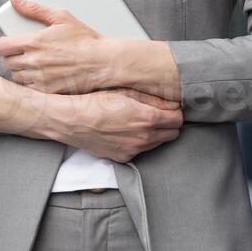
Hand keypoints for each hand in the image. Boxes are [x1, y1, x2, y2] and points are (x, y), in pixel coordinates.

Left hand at [0, 0, 112, 94]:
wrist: (102, 62)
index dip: (3, 44)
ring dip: (21, 70)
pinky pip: (28, 89)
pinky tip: (42, 75)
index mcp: (34, 42)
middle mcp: (33, 62)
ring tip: (35, 63)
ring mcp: (39, 79)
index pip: (0, 46)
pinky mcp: (47, 91)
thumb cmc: (85, 40)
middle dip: (12, 56)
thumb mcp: (61, 17)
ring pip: (16, 76)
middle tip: (24, 52)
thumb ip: (34, 9)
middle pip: (6, 62)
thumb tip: (15, 0)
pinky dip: (31, 83)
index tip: (8, 43)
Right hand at [46, 89, 182, 162]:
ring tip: (140, 122)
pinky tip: (127, 132)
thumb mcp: (126, 92)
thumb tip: (172, 102)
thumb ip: (153, 98)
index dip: (175, 112)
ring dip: (155, 134)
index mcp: (147, 119)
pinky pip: (140, 151)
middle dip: (169, 124)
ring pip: (157, 144)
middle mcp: (144, 138)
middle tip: (158, 114)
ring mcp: (134, 150)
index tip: (170, 107)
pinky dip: (139, 143)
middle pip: (172, 134)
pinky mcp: (123, 158)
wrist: (73, 120)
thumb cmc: (97, 102)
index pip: (178, 119)